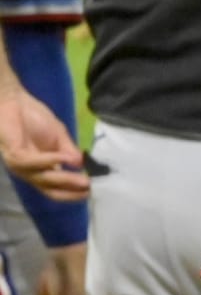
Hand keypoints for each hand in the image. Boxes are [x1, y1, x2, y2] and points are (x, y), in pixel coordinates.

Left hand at [0, 81, 88, 200]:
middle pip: (49, 189)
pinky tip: (65, 158)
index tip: (93, 190)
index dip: (72, 192)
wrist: (13, 102)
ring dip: (64, 180)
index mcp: (40, 169)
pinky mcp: (13, 154)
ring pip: (42, 179)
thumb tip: (83, 165)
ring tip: (84, 179)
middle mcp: (29, 172)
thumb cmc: (34, 118)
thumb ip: (69, 151)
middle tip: (90, 188)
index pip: (55, 188)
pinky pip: (32, 162)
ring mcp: (20, 165)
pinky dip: (50, 161)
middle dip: (70, 190)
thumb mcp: (59, 136)